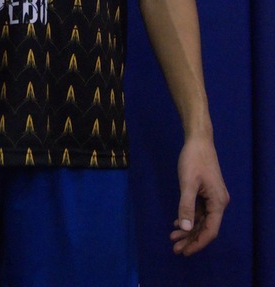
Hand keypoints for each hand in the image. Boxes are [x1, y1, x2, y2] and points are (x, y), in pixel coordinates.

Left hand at [170, 135, 228, 255]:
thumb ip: (186, 206)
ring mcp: (212, 198)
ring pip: (201, 220)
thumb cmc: (194, 159)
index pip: (210, 230)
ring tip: (173, 238)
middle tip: (175, 249)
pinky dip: (189, 218)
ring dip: (188, 229)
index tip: (184, 252)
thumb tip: (185, 228)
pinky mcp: (206, 192)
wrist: (198, 140)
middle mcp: (218, 203)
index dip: (198, 243)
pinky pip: (199, 211)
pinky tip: (176, 223)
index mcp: (218, 202)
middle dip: (190, 239)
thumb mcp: (188, 183)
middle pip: (206, 227)